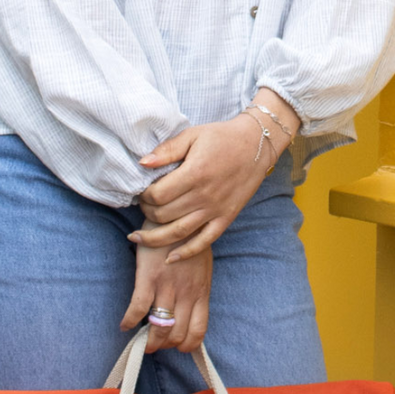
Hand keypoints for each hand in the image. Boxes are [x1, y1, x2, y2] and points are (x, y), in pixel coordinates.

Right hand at [120, 244, 211, 352]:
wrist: (175, 215)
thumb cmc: (188, 239)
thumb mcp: (202, 267)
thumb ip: (197, 288)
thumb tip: (190, 306)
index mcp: (200, 292)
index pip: (198, 332)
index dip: (186, 346)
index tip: (177, 346)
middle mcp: (186, 294)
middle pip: (177, 335)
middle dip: (165, 345)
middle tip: (155, 344)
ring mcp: (168, 287)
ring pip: (159, 328)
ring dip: (149, 341)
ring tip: (140, 341)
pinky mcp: (149, 278)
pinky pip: (138, 308)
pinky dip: (129, 321)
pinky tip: (124, 325)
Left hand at [130, 90, 297, 261]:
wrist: (257, 145)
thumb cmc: (222, 137)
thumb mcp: (192, 135)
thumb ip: (167, 150)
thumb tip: (142, 163)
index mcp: (195, 173)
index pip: (158, 195)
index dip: (144, 196)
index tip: (141, 192)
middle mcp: (204, 196)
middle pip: (164, 215)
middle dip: (146, 213)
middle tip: (142, 206)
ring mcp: (216, 210)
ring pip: (178, 233)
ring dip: (155, 238)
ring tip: (138, 238)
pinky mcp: (226, 218)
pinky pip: (204, 241)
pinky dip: (186, 253)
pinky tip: (170, 258)